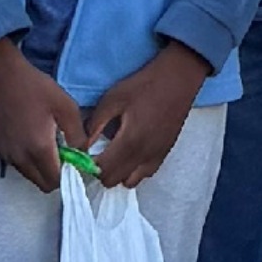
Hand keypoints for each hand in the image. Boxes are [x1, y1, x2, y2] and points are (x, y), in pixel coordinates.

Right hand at [0, 37, 83, 194]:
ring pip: (30, 176)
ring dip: (42, 169)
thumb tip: (83, 155)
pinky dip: (28, 161)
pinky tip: (33, 140)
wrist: (1, 76)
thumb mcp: (66, 107)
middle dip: (56, 175)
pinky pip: (18, 165)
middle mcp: (20, 157)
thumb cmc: (36, 88)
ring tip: (49, 144)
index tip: (76, 161)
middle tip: (64, 154)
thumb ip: (78, 135)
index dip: (70, 175)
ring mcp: (6, 154)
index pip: (56, 181)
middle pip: (42, 184)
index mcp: (39, 148)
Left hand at [81, 40, 209, 188]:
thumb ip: (95, 124)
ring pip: (129, 181)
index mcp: (129, 141)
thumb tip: (82, 143)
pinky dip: (133, 170)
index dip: (88, 165)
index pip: (102, 169)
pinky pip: (145, 174)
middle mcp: (144, 155)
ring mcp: (156, 156)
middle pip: (113, 180)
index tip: (83, 153)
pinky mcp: (164, 153)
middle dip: (100, 170)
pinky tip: (129, 153)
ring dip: (117, 172)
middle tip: (96, 153)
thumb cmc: (144, 86)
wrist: (178, 80)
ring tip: (112, 154)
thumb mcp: (113, 99)